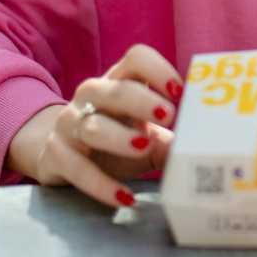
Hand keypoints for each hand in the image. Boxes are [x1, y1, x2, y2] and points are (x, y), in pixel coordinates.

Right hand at [6, 44, 184, 208]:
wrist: (63, 155)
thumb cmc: (117, 138)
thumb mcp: (146, 135)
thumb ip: (171, 141)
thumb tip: (200, 154)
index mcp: (119, 80)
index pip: (136, 58)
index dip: (158, 70)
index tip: (180, 92)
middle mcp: (91, 95)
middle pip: (115, 90)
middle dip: (142, 101)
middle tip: (169, 115)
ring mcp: (69, 123)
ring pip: (92, 126)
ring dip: (119, 137)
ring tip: (144, 148)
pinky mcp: (55, 154)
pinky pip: (77, 168)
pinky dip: (101, 185)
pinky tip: (125, 198)